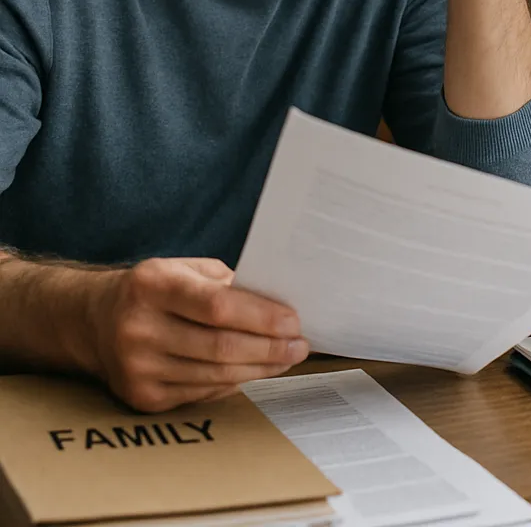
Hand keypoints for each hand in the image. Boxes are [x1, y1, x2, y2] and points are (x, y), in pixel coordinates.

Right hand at [87, 257, 307, 411]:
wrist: (94, 320)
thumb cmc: (156, 289)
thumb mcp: (186, 269)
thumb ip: (228, 284)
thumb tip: (280, 306)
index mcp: (153, 285)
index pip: (218, 306)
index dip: (261, 317)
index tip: (294, 322)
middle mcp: (139, 327)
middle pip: (221, 346)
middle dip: (270, 348)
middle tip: (300, 346)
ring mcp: (137, 367)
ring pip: (215, 375)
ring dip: (260, 369)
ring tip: (286, 359)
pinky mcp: (141, 397)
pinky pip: (202, 392)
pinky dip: (235, 383)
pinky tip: (254, 371)